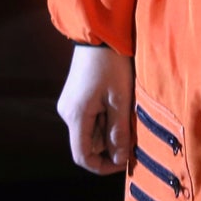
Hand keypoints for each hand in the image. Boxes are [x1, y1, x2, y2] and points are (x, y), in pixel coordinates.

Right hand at [55, 44, 133, 173]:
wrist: (100, 34)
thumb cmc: (112, 65)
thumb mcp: (121, 100)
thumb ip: (119, 132)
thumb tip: (120, 159)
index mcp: (75, 116)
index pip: (82, 156)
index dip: (103, 166)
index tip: (124, 163)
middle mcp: (67, 113)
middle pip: (88, 143)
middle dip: (111, 144)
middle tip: (133, 132)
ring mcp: (70, 104)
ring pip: (91, 130)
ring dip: (109, 129)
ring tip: (127, 112)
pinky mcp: (76, 96)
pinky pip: (90, 117)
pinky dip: (105, 118)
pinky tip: (118, 104)